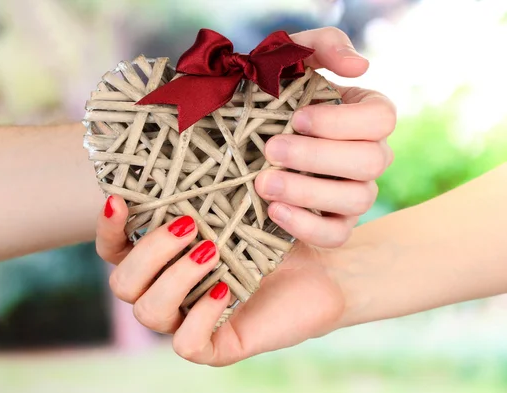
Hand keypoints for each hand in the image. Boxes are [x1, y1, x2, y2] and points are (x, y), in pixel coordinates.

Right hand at [97, 203, 346, 365]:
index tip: (119, 200)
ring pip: (148, 311)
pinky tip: (225, 289)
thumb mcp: (232, 202)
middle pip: (122, 283)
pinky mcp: (215, 346)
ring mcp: (186, 320)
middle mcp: (166, 290)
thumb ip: (196, 187)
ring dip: (175, 277)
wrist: (323, 267)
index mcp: (161, 258)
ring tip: (211, 250)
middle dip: (149, 252)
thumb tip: (172, 143)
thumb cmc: (273, 229)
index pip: (113, 250)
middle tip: (189, 225)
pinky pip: (186, 343)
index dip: (107, 228)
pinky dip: (200, 315)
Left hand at [254, 27, 395, 247]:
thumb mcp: (287, 59)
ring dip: (307, 191)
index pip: (381, 119)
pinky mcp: (333, 226)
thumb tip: (360, 66)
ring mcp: (354, 194)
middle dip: (317, 156)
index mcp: (363, 114)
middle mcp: (367, 155)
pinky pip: (336, 235)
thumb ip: (323, 46)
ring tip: (263, 183)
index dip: (341, 122)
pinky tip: (273, 211)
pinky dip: (306, 225)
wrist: (229, 141)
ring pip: (357, 199)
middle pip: (372, 161)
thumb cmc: (265, 94)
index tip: (297, 119)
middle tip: (271, 150)